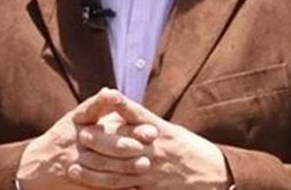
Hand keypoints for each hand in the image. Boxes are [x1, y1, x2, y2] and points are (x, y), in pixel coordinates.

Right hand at [17, 88, 153, 189]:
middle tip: (150, 140)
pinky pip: (98, 186)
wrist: (34, 168)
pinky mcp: (78, 183)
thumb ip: (95, 107)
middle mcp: (75, 142)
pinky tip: (134, 187)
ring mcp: (76, 164)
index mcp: (76, 124)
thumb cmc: (60, 139)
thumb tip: (113, 93)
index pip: (97, 115)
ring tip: (145, 164)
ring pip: (103, 165)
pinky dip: (116, 187)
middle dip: (127, 141)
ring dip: (125, 165)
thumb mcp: (74, 119)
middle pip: (103, 141)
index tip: (143, 121)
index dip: (118, 114)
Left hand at [68, 90, 232, 189]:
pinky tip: (93, 188)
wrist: (216, 175)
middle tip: (78, 137)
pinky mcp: (152, 188)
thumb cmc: (192, 150)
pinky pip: (126, 189)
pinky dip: (109, 189)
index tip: (95, 109)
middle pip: (121, 145)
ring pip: (119, 171)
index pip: (134, 118)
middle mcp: (155, 150)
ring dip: (95, 171)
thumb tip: (121, 112)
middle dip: (98, 142)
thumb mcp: (172, 131)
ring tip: (75, 169)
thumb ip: (147, 123)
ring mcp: (153, 171)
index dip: (114, 112)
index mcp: (161, 131)